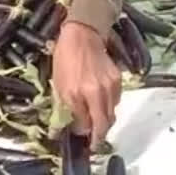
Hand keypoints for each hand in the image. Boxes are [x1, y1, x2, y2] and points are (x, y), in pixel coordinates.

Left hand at [52, 21, 121, 148]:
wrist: (82, 35)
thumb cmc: (65, 58)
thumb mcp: (58, 84)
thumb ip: (64, 108)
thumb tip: (63, 127)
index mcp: (76, 94)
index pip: (84, 125)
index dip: (83, 133)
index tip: (81, 136)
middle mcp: (95, 92)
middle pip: (103, 124)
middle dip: (99, 136)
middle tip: (94, 141)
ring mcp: (109, 86)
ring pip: (112, 114)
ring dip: (105, 120)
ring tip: (97, 119)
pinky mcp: (117, 79)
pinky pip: (116, 100)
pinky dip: (110, 105)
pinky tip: (101, 101)